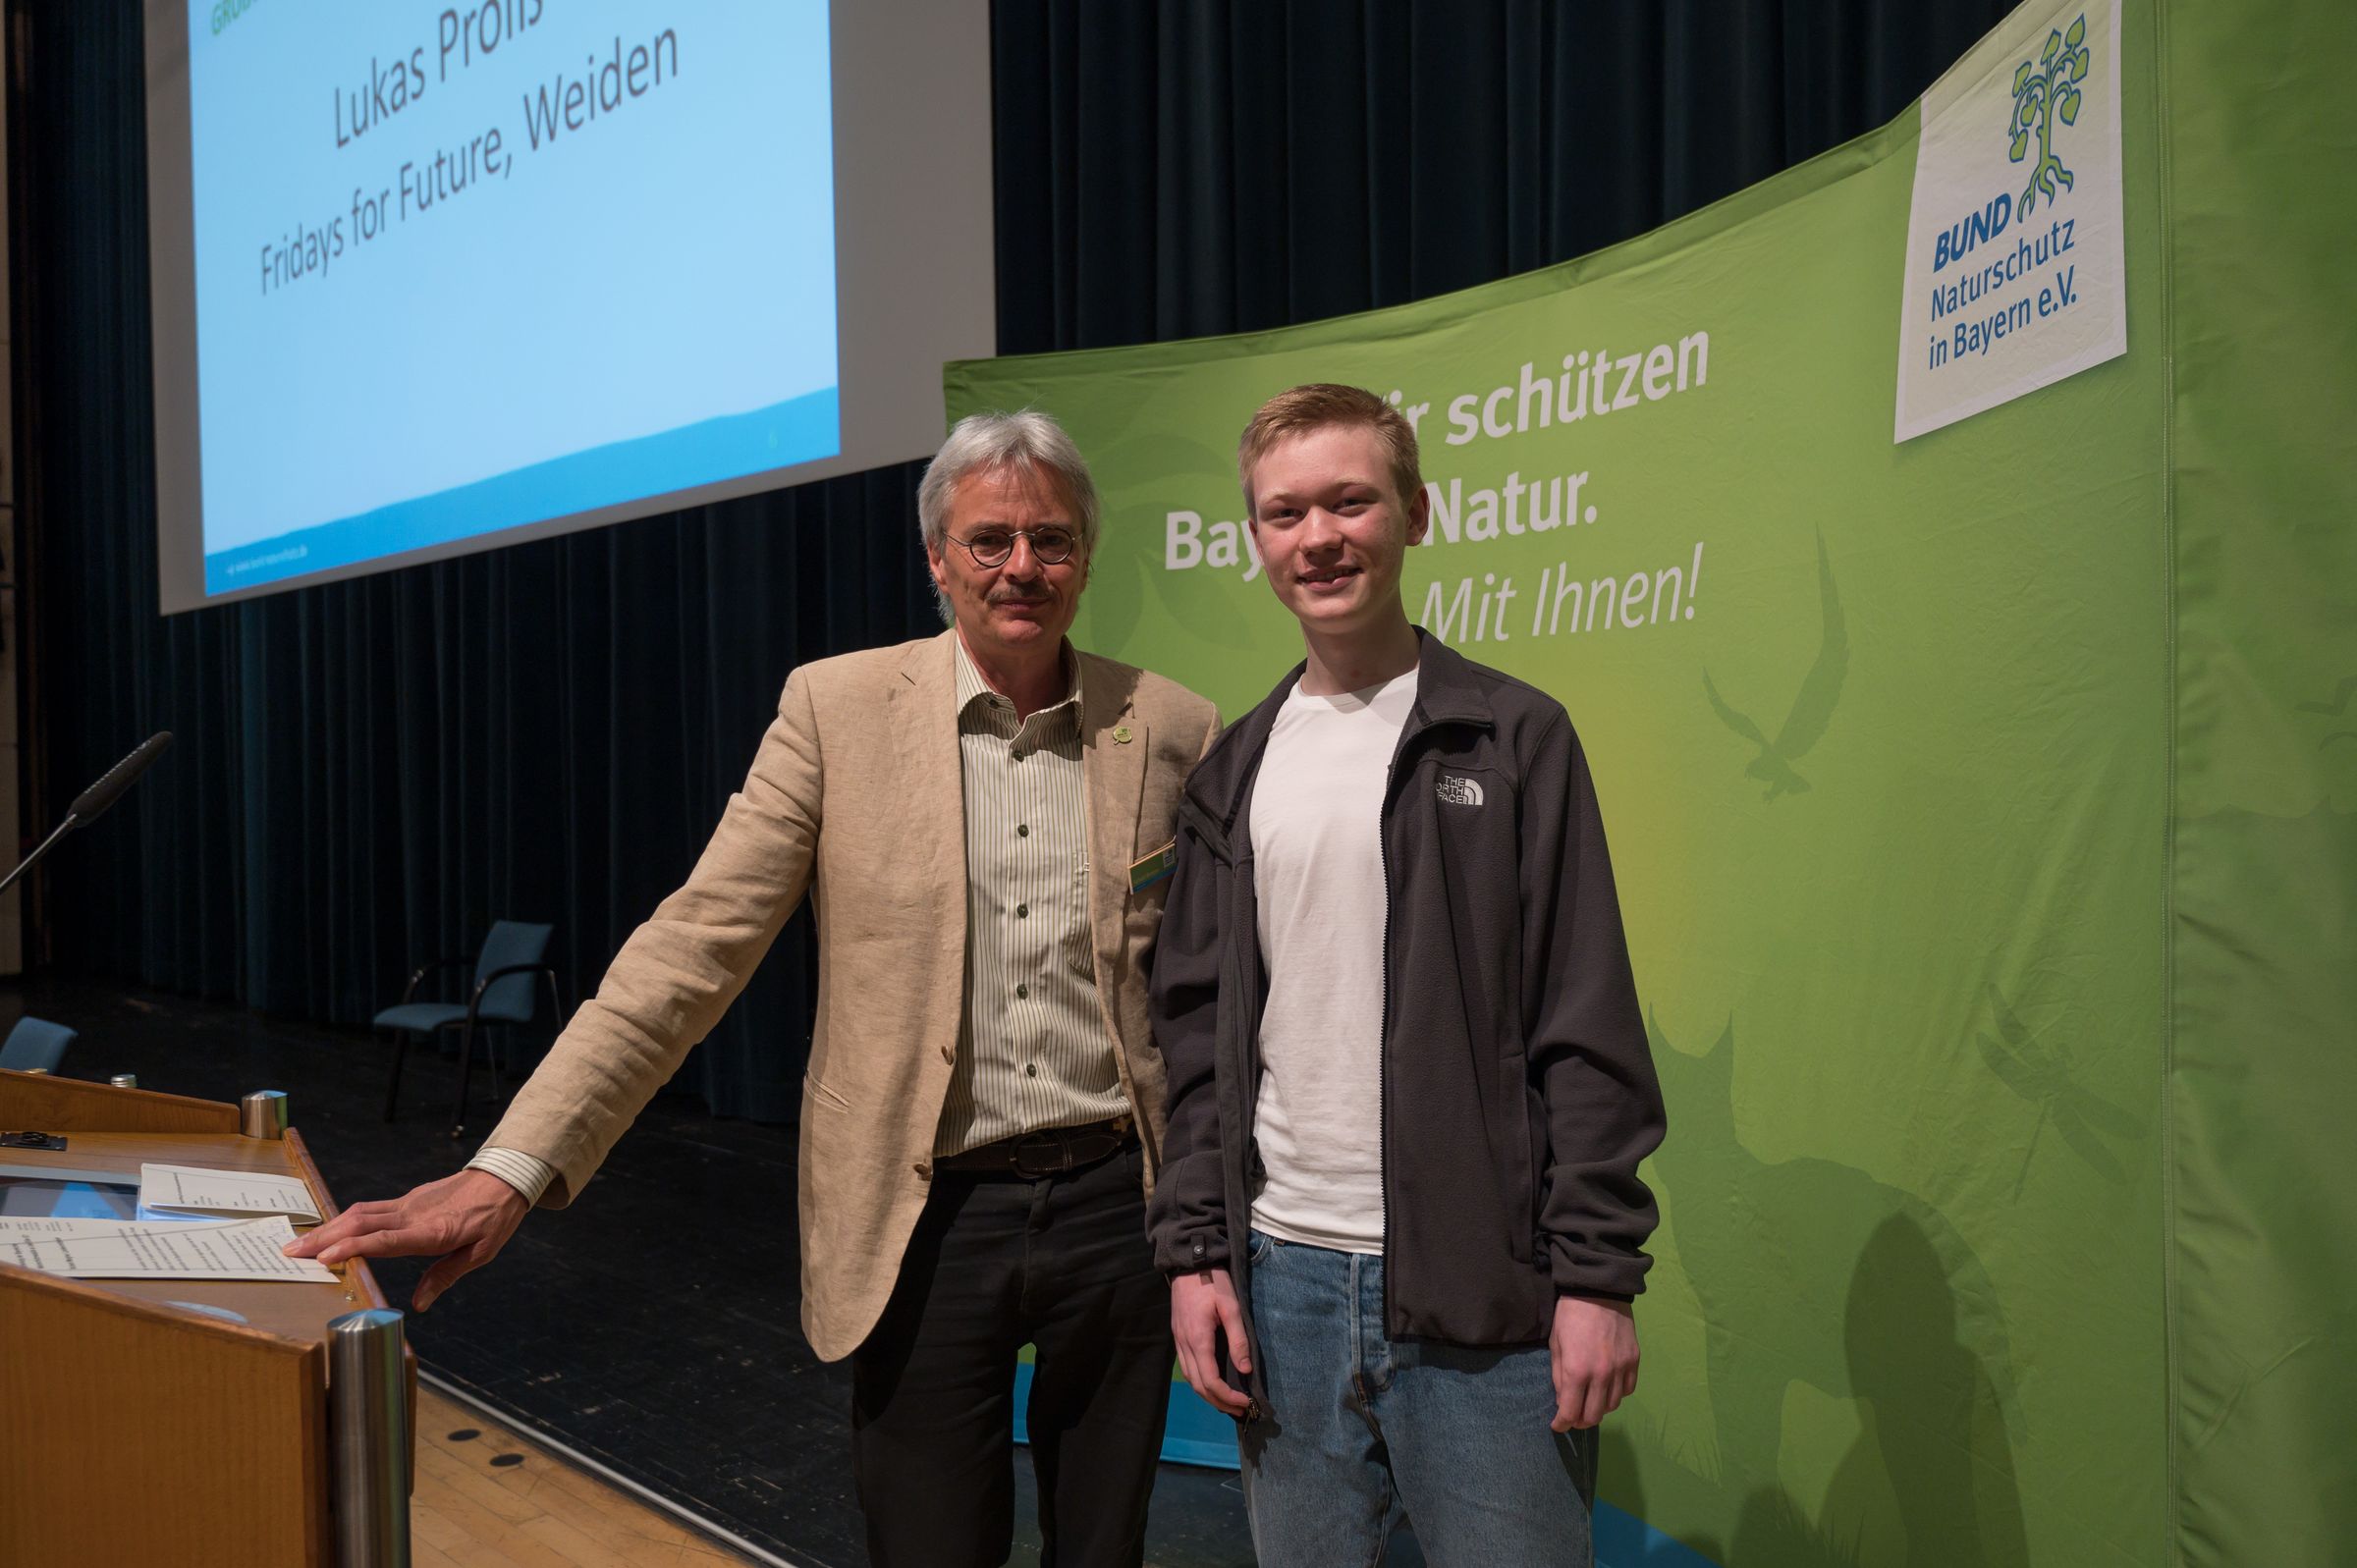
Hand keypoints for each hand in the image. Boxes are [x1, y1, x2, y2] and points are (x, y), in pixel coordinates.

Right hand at [283, 1169, 530, 1312]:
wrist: (503, 1179)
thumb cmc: (494, 1218)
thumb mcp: (480, 1253)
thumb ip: (445, 1276)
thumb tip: (420, 1304)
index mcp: (432, 1231)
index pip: (385, 1239)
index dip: (353, 1248)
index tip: (323, 1258)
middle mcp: (413, 1214)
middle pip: (360, 1224)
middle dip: (323, 1239)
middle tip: (290, 1254)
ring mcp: (407, 1203)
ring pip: (359, 1213)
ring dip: (327, 1228)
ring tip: (299, 1244)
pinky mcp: (406, 1198)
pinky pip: (369, 1208)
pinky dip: (343, 1219)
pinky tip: (328, 1230)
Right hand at [1170, 1267, 1252, 1416]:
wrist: (1188, 1265)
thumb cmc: (1213, 1283)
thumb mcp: (1231, 1307)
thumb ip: (1238, 1339)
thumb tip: (1245, 1369)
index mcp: (1198, 1339)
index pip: (1210, 1380)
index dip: (1227, 1396)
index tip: (1245, 1401)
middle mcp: (1184, 1345)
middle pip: (1198, 1385)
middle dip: (1219, 1402)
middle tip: (1240, 1410)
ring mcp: (1178, 1341)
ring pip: (1190, 1379)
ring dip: (1208, 1395)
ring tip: (1228, 1402)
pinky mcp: (1178, 1337)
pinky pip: (1187, 1368)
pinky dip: (1200, 1382)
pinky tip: (1213, 1384)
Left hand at [1549, 1295, 1638, 1430]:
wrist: (1599, 1289)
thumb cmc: (1570, 1315)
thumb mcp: (1556, 1345)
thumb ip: (1559, 1377)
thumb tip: (1564, 1402)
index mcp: (1577, 1371)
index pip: (1571, 1412)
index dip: (1562, 1424)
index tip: (1557, 1425)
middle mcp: (1602, 1375)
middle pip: (1594, 1415)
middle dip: (1580, 1421)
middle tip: (1572, 1417)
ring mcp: (1621, 1369)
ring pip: (1613, 1406)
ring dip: (1599, 1408)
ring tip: (1589, 1401)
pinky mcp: (1635, 1361)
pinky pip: (1628, 1390)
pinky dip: (1616, 1394)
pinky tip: (1607, 1388)